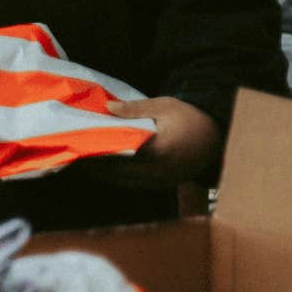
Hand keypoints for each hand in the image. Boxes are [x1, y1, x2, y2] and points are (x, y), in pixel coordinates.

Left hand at [82, 96, 218, 187]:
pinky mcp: (162, 185)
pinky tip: (102, 167)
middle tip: (74, 152)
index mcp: (160, 151)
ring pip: (122, 181)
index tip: (79, 143)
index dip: (97, 150)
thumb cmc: (190, 118)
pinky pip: (132, 184)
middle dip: (94, 163)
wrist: (217, 136)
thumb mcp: (164, 106)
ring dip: (102, 172)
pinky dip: (116, 176)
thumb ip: (134, 109)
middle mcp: (159, 171)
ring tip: (83, 159)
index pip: (120, 153)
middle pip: (116, 171)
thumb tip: (107, 108)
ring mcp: (161, 182)